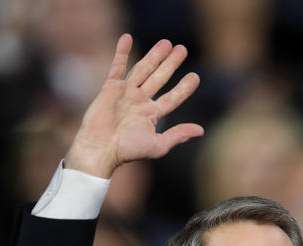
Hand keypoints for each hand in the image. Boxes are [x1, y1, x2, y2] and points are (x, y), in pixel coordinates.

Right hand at [65, 33, 203, 177]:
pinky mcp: (110, 88)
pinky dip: (121, 52)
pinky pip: (117, 66)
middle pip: (159, 78)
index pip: (173, 97)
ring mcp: (125, 93)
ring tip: (166, 42)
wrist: (101, 147)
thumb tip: (201, 131)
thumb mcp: (158, 145)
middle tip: (182, 49)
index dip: (184, 88)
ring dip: (154, 55)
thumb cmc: (128, 150)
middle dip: (171, 64)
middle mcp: (140, 101)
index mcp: (152, 115)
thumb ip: (178, 135)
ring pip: (142, 69)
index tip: (195, 76)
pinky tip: (127, 38)